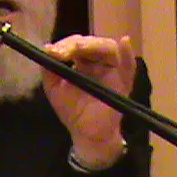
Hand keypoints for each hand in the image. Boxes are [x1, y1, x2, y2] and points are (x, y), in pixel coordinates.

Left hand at [43, 35, 135, 166]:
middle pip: (92, 43)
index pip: (76, 44)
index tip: (52, 52)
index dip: (65, 44)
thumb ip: (49, 68)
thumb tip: (47, 47)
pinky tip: (125, 42)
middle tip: (62, 52)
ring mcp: (112, 71)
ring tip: (78, 48)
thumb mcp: (53, 87)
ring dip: (93, 45)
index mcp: (82, 61)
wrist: (86, 134)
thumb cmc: (72, 110)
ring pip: (108, 48)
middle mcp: (98, 62)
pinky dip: (128, 54)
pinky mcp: (123, 82)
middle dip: (76, 44)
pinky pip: (129, 67)